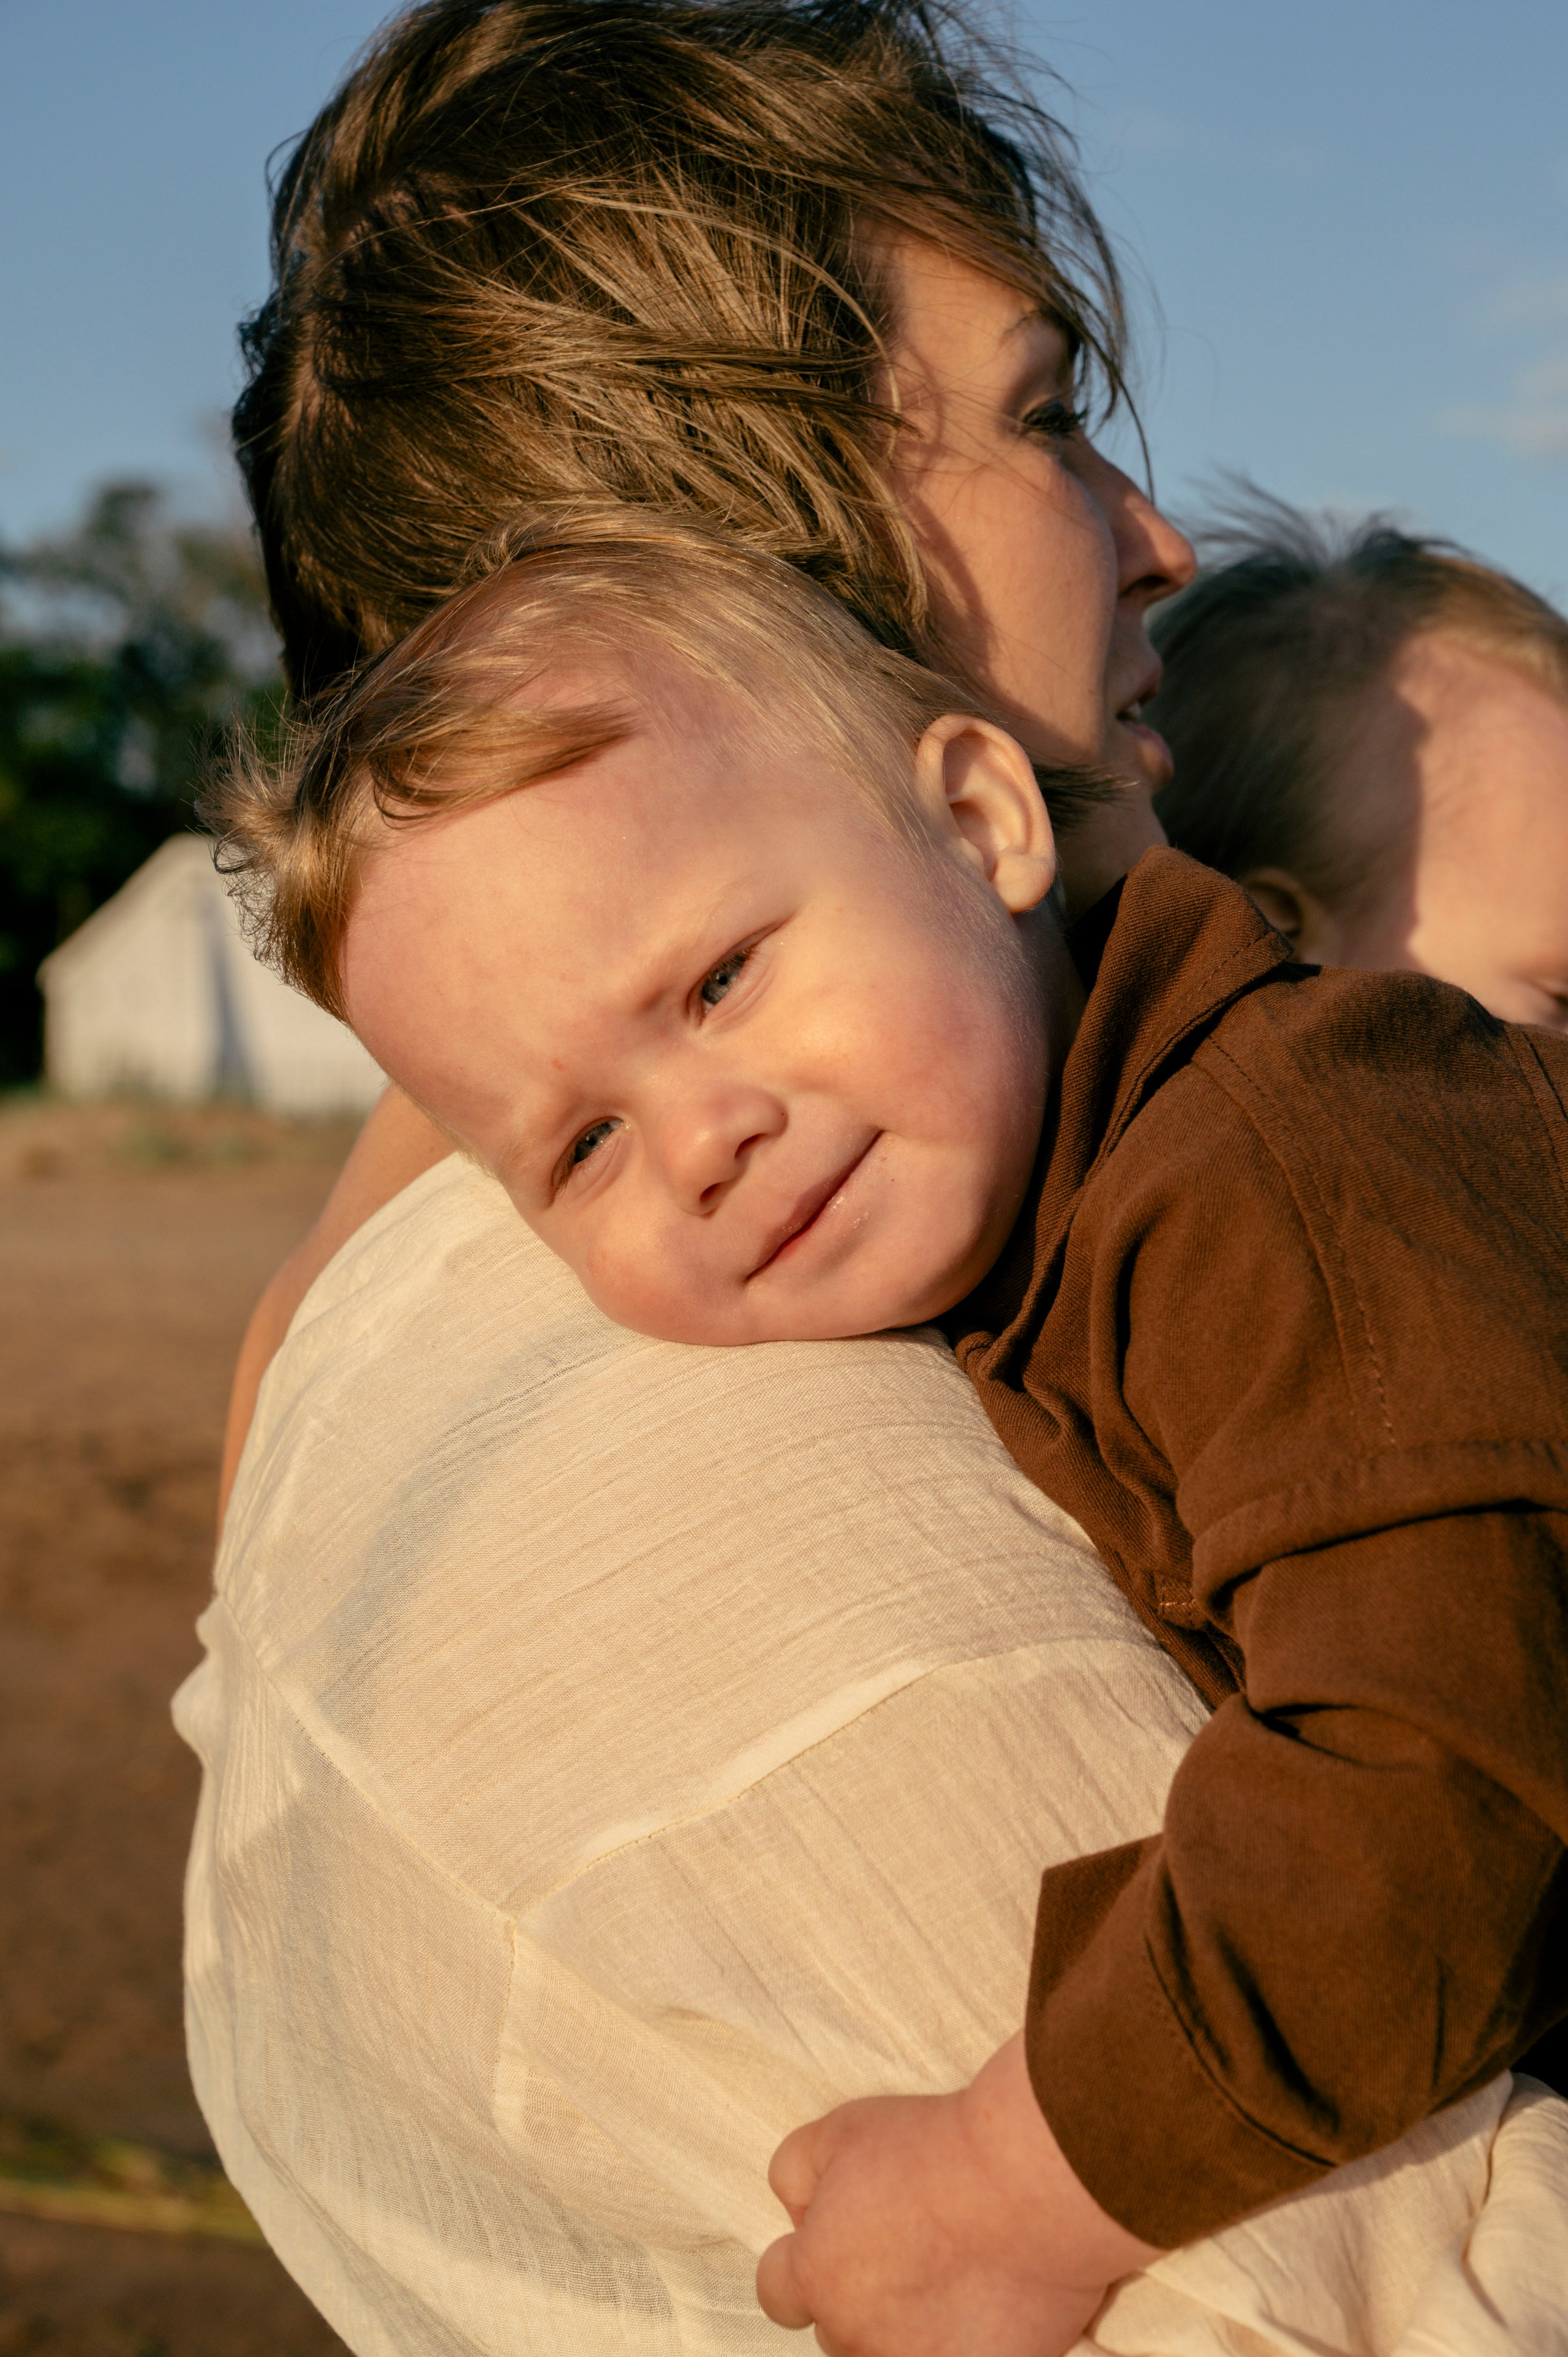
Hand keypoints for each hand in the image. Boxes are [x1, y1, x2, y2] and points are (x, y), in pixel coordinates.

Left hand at [755, 2034, 1160, 2356]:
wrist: (1028, 2178)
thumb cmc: (935, 2149)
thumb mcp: (839, 2131)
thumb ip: (796, 2175)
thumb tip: (798, 2211)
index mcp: (817, 2278)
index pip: (777, 2295)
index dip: (802, 2264)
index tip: (838, 2241)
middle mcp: (858, 2335)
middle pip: (839, 2330)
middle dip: (859, 2298)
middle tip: (907, 2248)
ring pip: (893, 2353)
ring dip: (908, 2326)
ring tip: (949, 2273)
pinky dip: (962, 2339)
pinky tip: (984, 2299)